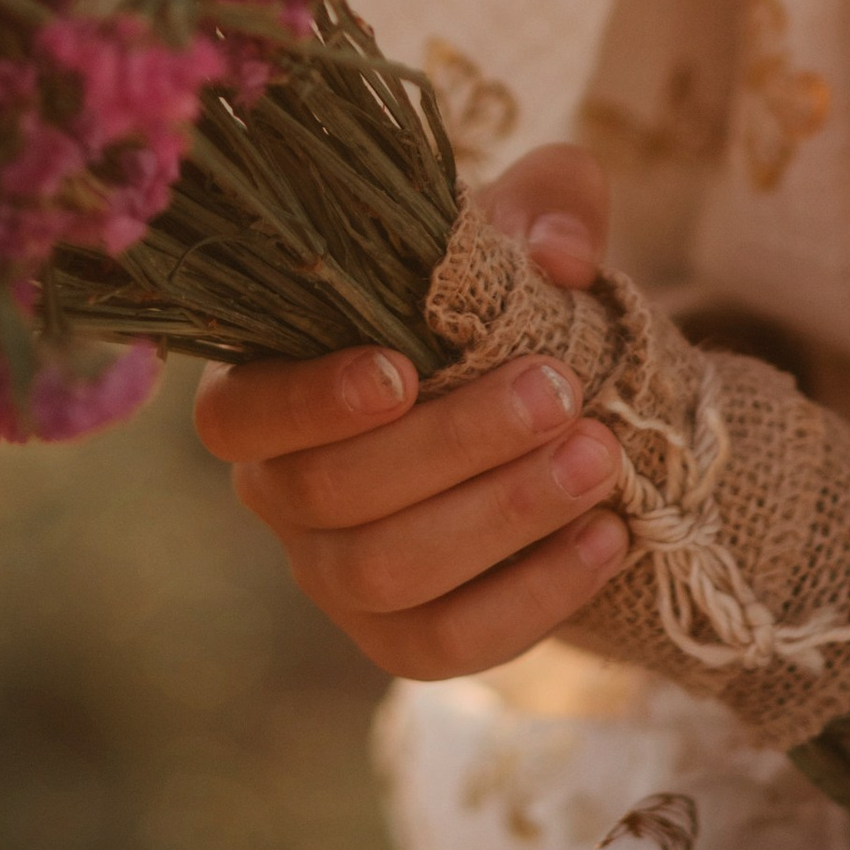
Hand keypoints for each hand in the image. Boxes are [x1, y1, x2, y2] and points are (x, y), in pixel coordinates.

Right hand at [190, 142, 629, 679]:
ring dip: (503, 516)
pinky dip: (534, 596)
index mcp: (268, 384)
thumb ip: (546, 206)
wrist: (537, 398)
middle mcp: (279, 491)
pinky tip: (608, 536)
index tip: (404, 370)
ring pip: (391, 573)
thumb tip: (557, 256)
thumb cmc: (498, 292)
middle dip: (455, 443)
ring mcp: (333, 578)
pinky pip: (451, 643)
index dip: (310, 400)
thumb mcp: (524, 221)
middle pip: (335, 492)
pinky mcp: (399, 641)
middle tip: (557, 394)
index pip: (241, 414)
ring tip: (600, 461)